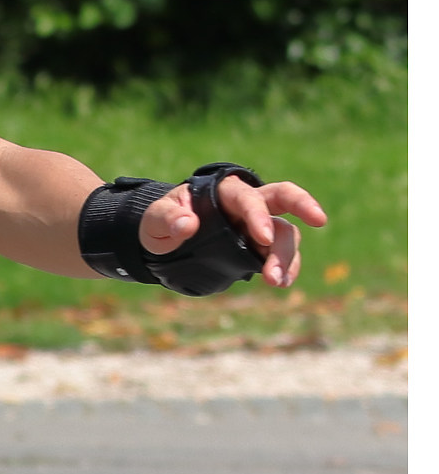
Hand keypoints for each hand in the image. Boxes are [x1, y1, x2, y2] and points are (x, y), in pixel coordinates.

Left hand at [141, 175, 327, 290]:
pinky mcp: (259, 246)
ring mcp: (258, 224)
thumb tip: (186, 224)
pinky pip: (281, 253)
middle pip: (284, 198)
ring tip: (277, 281)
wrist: (165, 238)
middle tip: (319, 221)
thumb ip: (167, 219)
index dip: (258, 216)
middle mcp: (249, 204)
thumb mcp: (155, 220)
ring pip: (285, 232)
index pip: (249, 198)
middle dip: (304, 205)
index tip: (261, 238)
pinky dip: (287, 266)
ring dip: (286, 255)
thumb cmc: (161, 223)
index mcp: (225, 191)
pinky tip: (283, 282)